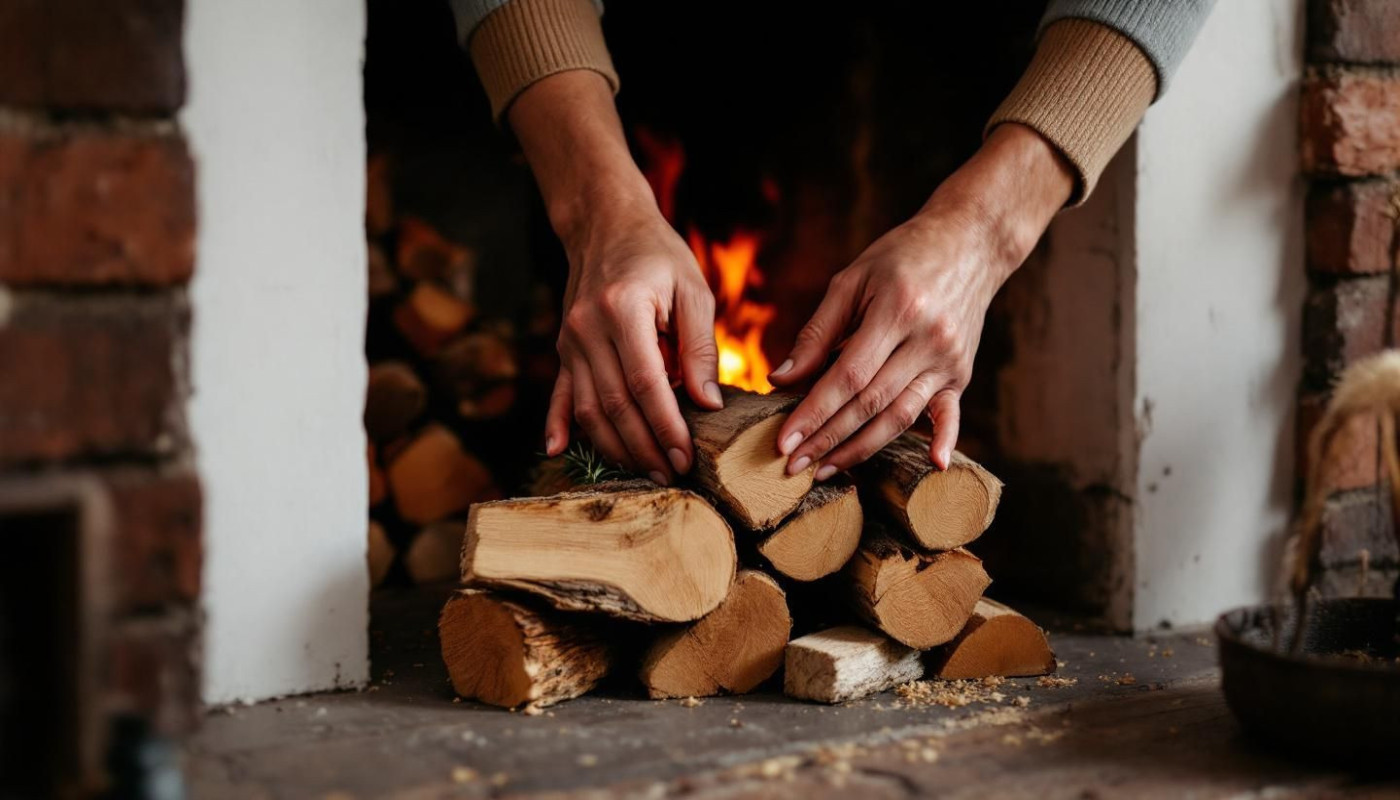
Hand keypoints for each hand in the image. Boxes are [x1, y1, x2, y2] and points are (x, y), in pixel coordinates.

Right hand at [546, 205, 720, 484]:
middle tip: (673, 476)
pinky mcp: (563, 348)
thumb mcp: (693, 290)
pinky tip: (558, 452)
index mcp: (623, 310)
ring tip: (646, 473)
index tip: (686, 457)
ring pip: (588, 409)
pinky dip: (558, 425)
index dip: (666, 426)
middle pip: (615, 404)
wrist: (605, 224)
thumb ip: (699, 347)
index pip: (645, 383)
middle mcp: (587, 328)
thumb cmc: (658, 255)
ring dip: (615, 448)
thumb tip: (708, 404)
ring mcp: (569, 340)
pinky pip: (560, 394)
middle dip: (645, 448)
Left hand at [769, 124, 1073, 478]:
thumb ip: (817, 332)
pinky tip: (933, 465)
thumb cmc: (901, 257)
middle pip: (871, 403)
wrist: (969, 242)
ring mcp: (949, 360)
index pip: (847, 376)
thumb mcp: (852, 280)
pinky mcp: (961, 373)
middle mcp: (927, 340)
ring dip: (861, 448)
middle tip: (793, 465)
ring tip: (825, 469)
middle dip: (827, 438)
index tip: (784, 440)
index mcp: (896, 311)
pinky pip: (950, 413)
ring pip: (901, 415)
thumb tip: (781, 380)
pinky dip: (944, 439)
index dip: (814, 412)